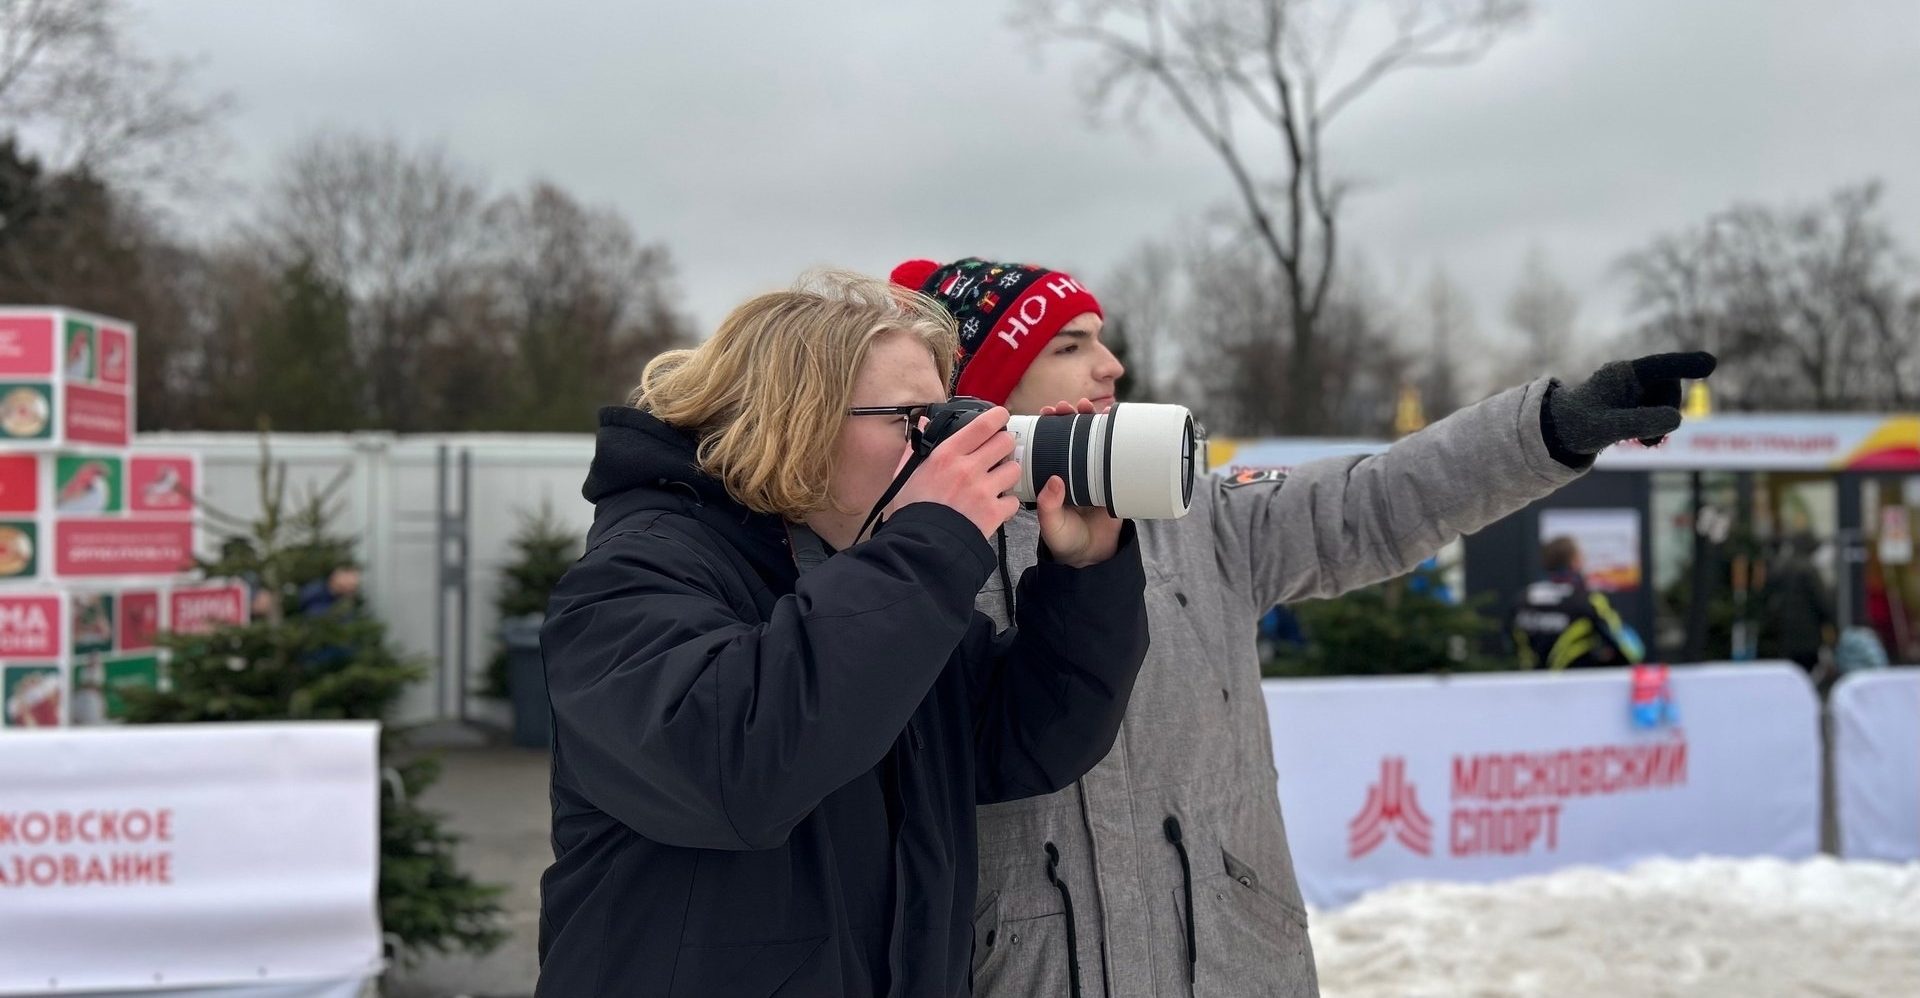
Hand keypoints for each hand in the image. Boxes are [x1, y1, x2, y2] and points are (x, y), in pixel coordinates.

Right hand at [888, 404, 1020, 538]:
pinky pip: (1014, 501)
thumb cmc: (912, 511)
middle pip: (1005, 442)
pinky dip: (1007, 505)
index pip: (983, 425)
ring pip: (1014, 469)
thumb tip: (924, 423)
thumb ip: (916, 447)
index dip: (998, 416)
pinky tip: (995, 507)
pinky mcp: (993, 512)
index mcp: (947, 455)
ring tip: (997, 482)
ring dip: (1008, 474)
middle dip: (1004, 446)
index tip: (1001, 417)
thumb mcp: (905, 475)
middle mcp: (968, 468)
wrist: (919, 546)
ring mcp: (983, 490)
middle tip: (998, 454)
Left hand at [1035, 398, 1124, 566]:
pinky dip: (1121, 441)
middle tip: (1070, 406)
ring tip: (1094, 409)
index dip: (1050, 425)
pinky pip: (1119, 459)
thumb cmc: (1065, 541)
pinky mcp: (1115, 483)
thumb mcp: (1051, 526)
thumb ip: (1048, 507)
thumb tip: (1053, 481)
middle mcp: (1074, 471)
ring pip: (1096, 441)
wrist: (1092, 558)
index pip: (1050, 443)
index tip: (1049, 411)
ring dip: (1096, 422)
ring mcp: (1095, 475)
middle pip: (1073, 435)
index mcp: (1055, 475)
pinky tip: (1121, 426)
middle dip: (1072, 416)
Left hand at [1546, 352, 1716, 461]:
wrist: (1559, 432)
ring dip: (1662, 421)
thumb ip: (1641, 422)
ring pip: (1667, 400)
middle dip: (1669, 409)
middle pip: (1669, 385)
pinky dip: (1657, 426)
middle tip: (1650, 439)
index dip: (1686, 365)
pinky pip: (1660, 410)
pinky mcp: (1636, 403)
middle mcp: (1631, 377)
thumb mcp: (1607, 428)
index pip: (1660, 366)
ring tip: (1642, 442)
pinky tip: (1643, 440)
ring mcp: (1635, 389)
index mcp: (1622, 374)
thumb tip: (1676, 419)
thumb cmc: (1577, 426)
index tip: (1710, 364)